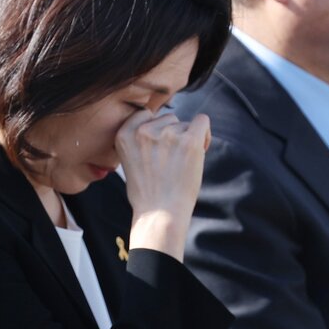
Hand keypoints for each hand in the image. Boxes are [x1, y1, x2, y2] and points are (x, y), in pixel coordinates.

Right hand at [117, 109, 209, 260]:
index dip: (155, 128)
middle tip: (171, 160)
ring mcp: (167, 134)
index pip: (144, 114)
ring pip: (183, 124)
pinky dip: (204, 133)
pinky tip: (201, 149)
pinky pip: (202, 121)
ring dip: (186, 139)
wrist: (160, 214)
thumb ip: (139, 140)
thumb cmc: (146, 193)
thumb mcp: (129, 161)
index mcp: (124, 135)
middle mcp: (143, 131)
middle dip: (171, 135)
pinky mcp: (189, 140)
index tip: (158, 146)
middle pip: (166, 118)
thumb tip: (161, 123)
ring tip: (182, 163)